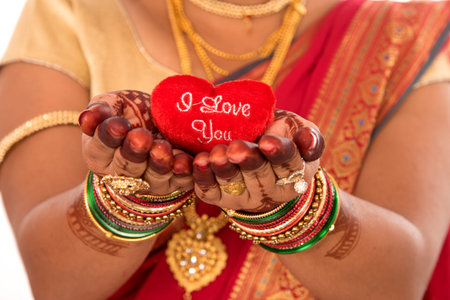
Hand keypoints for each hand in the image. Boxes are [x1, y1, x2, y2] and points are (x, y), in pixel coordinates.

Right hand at [79, 90, 193, 193]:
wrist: (166, 124)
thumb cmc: (133, 114)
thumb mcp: (115, 105)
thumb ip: (102, 109)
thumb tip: (87, 116)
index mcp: (101, 156)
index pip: (100, 149)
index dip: (108, 137)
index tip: (117, 124)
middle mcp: (123, 176)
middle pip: (126, 168)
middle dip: (134, 152)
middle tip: (141, 136)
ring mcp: (151, 182)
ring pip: (154, 178)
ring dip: (160, 163)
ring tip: (163, 147)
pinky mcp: (177, 184)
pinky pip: (182, 182)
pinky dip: (186, 172)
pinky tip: (188, 162)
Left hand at [192, 109, 323, 211]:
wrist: (258, 153)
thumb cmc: (281, 135)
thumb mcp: (300, 130)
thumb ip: (308, 135)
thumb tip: (307, 141)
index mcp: (295, 173)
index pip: (289, 164)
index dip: (279, 153)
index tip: (267, 142)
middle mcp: (271, 190)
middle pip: (260, 177)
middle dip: (247, 162)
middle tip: (236, 149)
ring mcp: (245, 197)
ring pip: (234, 185)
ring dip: (223, 170)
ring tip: (216, 155)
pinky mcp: (221, 198)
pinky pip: (211, 192)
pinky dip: (203, 178)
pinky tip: (198, 162)